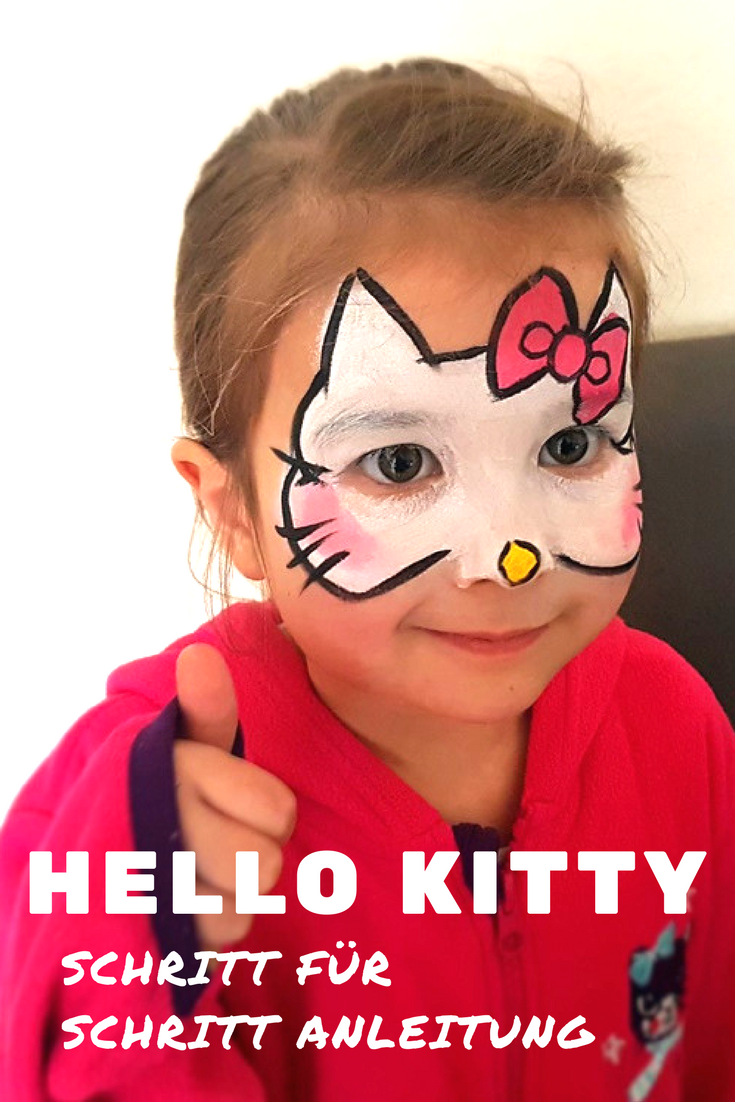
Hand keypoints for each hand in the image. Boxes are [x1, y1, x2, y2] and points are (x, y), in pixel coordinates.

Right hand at [173, 643, 296, 950]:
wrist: (100, 851)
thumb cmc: (170, 789)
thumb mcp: (189, 744)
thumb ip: (208, 708)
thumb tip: (202, 656)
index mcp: (175, 767)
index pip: (278, 811)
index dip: (270, 812)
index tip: (233, 799)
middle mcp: (159, 822)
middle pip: (265, 867)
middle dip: (255, 857)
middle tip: (221, 842)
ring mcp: (150, 884)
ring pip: (243, 909)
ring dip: (233, 896)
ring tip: (200, 875)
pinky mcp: (149, 932)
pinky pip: (219, 941)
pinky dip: (212, 928)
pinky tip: (190, 907)